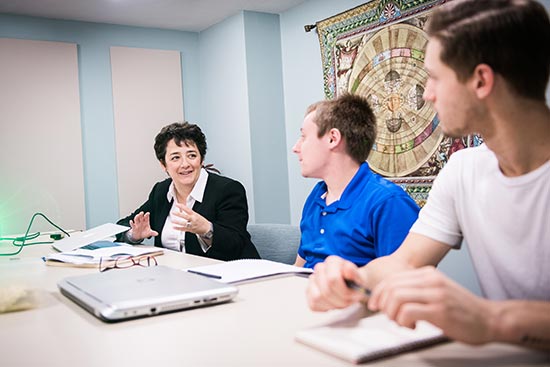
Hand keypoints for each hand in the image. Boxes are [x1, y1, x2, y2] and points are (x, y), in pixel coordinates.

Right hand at [129, 211, 157, 240]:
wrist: (139, 236)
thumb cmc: (145, 233)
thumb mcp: (149, 233)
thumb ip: (152, 233)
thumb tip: (157, 234)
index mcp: (146, 222)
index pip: (146, 218)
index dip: (147, 215)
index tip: (148, 213)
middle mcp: (141, 222)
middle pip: (141, 217)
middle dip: (141, 214)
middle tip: (142, 213)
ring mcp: (137, 224)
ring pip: (136, 219)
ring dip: (136, 217)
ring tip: (137, 215)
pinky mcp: (134, 227)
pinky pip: (132, 224)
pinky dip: (131, 223)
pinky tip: (131, 221)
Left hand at [172, 203, 210, 234]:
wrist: (207, 228)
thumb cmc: (202, 221)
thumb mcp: (197, 215)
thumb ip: (190, 213)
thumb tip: (184, 209)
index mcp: (195, 215)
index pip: (188, 209)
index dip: (182, 206)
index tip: (177, 204)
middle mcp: (193, 219)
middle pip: (185, 216)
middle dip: (179, 214)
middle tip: (173, 212)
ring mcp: (191, 225)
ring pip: (184, 223)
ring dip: (177, 222)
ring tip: (172, 220)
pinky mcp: (190, 230)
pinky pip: (183, 229)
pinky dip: (178, 228)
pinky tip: (174, 227)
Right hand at [306, 256, 367, 311]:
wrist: (352, 285)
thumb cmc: (355, 281)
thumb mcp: (361, 277)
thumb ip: (355, 273)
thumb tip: (348, 270)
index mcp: (332, 261)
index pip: (333, 279)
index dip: (344, 291)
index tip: (354, 294)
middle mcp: (320, 268)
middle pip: (326, 291)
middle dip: (340, 300)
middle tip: (350, 300)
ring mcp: (312, 279)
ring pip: (317, 297)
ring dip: (333, 304)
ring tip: (342, 301)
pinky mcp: (309, 292)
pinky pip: (313, 304)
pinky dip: (325, 307)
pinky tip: (333, 303)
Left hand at [369, 266, 494, 344]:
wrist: (490, 319)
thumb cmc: (462, 310)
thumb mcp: (437, 291)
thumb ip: (416, 290)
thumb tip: (389, 297)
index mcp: (428, 273)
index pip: (392, 278)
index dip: (378, 292)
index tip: (375, 304)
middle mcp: (431, 280)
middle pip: (391, 286)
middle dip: (382, 303)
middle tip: (387, 316)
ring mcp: (436, 294)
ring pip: (397, 297)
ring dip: (392, 313)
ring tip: (401, 322)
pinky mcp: (439, 310)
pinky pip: (407, 312)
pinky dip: (403, 321)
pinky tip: (413, 326)